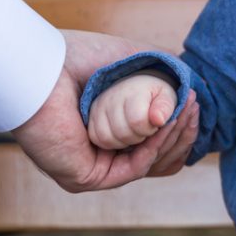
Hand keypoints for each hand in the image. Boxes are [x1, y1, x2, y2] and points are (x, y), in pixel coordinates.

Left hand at [12, 29, 198, 191]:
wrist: (42, 64)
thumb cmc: (77, 57)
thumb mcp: (132, 63)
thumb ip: (161, 78)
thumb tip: (191, 92)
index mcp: (106, 134)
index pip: (153, 143)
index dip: (178, 127)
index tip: (193, 103)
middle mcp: (98, 155)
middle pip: (157, 157)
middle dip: (182, 132)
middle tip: (193, 104)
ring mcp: (91, 169)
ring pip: (149, 164)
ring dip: (174, 137)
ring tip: (185, 107)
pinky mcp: (84, 178)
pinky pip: (133, 168)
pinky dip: (155, 146)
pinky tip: (165, 122)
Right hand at [88, 73, 177, 149]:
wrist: (138, 86)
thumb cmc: (156, 95)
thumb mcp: (167, 97)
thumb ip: (165, 108)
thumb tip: (159, 120)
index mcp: (132, 91)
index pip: (138, 121)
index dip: (149, 130)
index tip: (154, 125)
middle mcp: (110, 97)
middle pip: (122, 133)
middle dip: (138, 138)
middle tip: (144, 130)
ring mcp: (97, 107)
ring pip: (107, 138)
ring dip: (123, 142)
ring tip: (134, 133)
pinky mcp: (90, 116)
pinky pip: (96, 138)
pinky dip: (110, 142)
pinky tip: (122, 135)